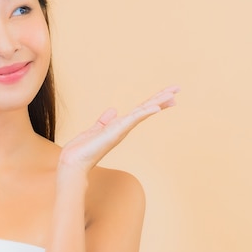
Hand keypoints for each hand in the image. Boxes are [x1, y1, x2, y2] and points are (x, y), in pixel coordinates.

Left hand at [58, 86, 179, 175]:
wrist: (73, 162)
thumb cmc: (82, 150)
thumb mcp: (95, 130)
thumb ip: (104, 121)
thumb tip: (113, 110)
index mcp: (120, 126)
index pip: (140, 110)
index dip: (154, 101)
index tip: (169, 95)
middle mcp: (123, 127)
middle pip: (146, 109)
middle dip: (161, 98)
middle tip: (177, 89)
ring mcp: (121, 129)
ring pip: (143, 112)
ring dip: (158, 102)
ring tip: (172, 94)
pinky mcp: (116, 131)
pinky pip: (133, 119)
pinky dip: (144, 112)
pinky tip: (155, 107)